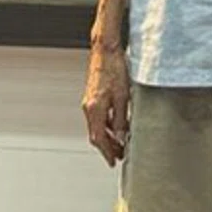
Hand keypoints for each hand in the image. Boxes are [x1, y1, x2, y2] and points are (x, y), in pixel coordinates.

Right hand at [82, 46, 131, 166]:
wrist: (105, 49)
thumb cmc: (114, 68)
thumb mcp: (123, 96)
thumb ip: (121, 118)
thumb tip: (122, 136)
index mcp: (94, 108)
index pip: (99, 138)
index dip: (107, 152)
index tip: (114, 161)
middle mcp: (88, 106)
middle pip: (96, 134)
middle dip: (107, 147)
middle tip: (119, 155)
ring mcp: (89, 101)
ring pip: (97, 126)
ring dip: (108, 136)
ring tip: (120, 143)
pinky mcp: (92, 95)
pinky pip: (98, 116)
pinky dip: (106, 125)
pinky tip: (117, 125)